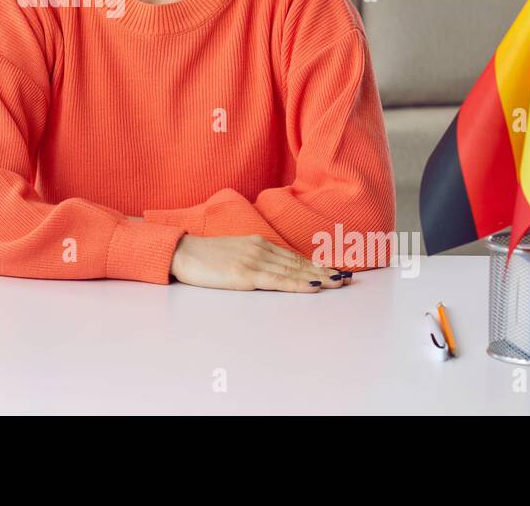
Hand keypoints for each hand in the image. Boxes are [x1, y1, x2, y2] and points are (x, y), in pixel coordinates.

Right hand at [170, 234, 349, 291]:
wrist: (181, 252)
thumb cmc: (204, 256)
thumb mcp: (234, 252)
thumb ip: (253, 258)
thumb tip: (272, 269)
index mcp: (258, 243)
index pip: (294, 257)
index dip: (317, 264)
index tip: (336, 270)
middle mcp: (260, 249)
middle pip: (299, 263)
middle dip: (325, 271)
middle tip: (348, 278)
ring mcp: (254, 261)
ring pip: (294, 272)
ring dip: (319, 277)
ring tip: (339, 282)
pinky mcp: (245, 275)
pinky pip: (278, 281)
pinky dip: (299, 284)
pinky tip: (314, 286)